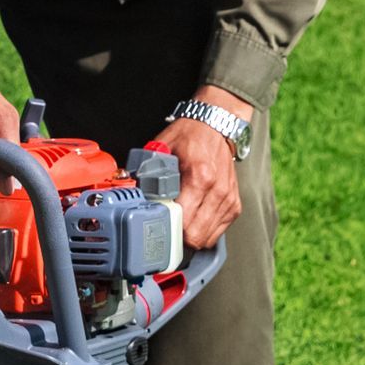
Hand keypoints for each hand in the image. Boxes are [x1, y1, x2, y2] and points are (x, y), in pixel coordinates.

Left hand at [149, 85, 253, 249]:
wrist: (216, 126)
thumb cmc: (189, 136)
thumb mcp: (161, 148)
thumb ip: (146, 171)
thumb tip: (130, 191)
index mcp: (199, 177)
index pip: (183, 222)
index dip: (167, 229)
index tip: (158, 225)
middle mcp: (217, 190)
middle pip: (195, 236)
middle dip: (178, 237)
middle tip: (167, 226)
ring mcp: (228, 199)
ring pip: (207, 239)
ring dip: (191, 235)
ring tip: (180, 222)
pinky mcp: (234, 205)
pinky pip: (217, 233)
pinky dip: (204, 231)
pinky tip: (194, 219)